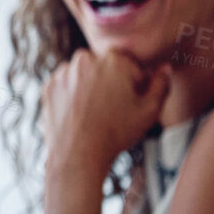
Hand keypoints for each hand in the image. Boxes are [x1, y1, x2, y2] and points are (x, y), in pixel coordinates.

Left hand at [42, 50, 171, 176]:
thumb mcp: (149, 111)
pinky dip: (72, 95)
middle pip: (105, 68)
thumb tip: (164, 68)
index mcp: (114, 60)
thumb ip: (161, 85)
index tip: (130, 101)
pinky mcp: (48, 85)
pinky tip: (79, 114)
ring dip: (90, 87)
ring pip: (84, 75)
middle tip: (112, 109)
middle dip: (111, 83)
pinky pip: (66, 85)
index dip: (134, 84)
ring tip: (94, 113)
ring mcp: (63, 72)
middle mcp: (85, 59)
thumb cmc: (116, 133)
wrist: (77, 154)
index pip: (131, 66)